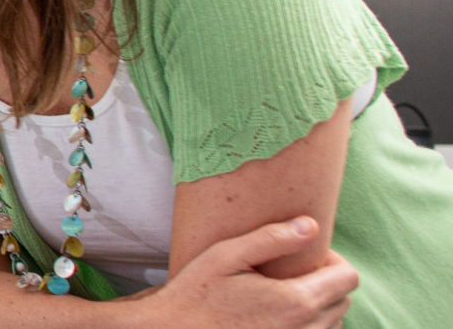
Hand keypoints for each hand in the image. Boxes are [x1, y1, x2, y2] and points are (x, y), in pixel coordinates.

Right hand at [141, 216, 356, 328]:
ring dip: (320, 305)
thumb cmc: (195, 294)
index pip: (348, 277)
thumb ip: (272, 239)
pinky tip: (280, 315)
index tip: (307, 256)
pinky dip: (309, 324)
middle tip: (292, 272)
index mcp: (295, 301)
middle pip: (344, 300)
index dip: (334, 260)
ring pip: (334, 322)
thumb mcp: (225, 256)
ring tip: (285, 294)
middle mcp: (305, 328)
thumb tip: (311, 225)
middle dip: (327, 281)